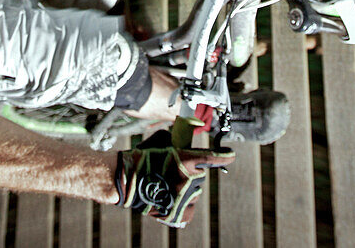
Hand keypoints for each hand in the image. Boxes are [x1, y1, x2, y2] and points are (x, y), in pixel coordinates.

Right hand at [114, 129, 234, 227]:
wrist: (124, 180)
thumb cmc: (141, 158)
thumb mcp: (160, 142)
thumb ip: (178, 141)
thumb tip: (187, 140)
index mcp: (185, 160)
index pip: (214, 158)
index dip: (225, 156)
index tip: (230, 155)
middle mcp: (187, 180)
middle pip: (200, 176)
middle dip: (191, 172)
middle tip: (174, 171)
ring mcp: (183, 198)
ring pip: (195, 192)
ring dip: (187, 189)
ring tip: (168, 185)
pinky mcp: (177, 213)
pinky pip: (190, 209)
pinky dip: (184, 205)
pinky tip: (172, 199)